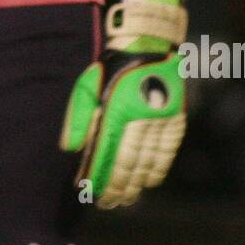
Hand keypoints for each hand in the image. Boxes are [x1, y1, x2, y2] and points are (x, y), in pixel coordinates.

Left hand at [60, 0, 186, 207]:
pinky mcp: (175, 116)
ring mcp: (160, 118)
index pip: (106, 154)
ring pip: (149, 161)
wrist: (149, 41)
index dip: (100, 178)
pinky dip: (158, 169)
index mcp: (115, 110)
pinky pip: (167, 150)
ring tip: (127, 199)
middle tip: (109, 203)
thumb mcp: (88, 85)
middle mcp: (139, 118)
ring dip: (137, 183)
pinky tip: (150, 181)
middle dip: (117, 187)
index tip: (93, 194)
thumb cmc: (112, 65)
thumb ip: (79, 118)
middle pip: (128, 163)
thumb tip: (70, 149)